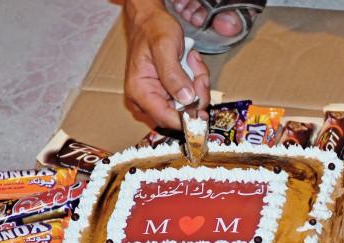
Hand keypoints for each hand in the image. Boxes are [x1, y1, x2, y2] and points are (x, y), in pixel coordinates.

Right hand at [124, 0, 209, 128]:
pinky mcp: (167, 94)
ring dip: (197, 86)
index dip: (186, 120)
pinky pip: (188, 97)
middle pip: (179, 114)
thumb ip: (174, 75)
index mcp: (140, 92)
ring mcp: (157, 98)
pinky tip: (190, 64)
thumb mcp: (164, 47)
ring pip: (187, 106)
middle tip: (199, 73)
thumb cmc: (153, 30)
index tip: (204, 113)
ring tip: (192, 61)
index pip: (164, 118)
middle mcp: (146, 100)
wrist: (150, 21)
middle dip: (196, 96)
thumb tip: (186, 100)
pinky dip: (195, 82)